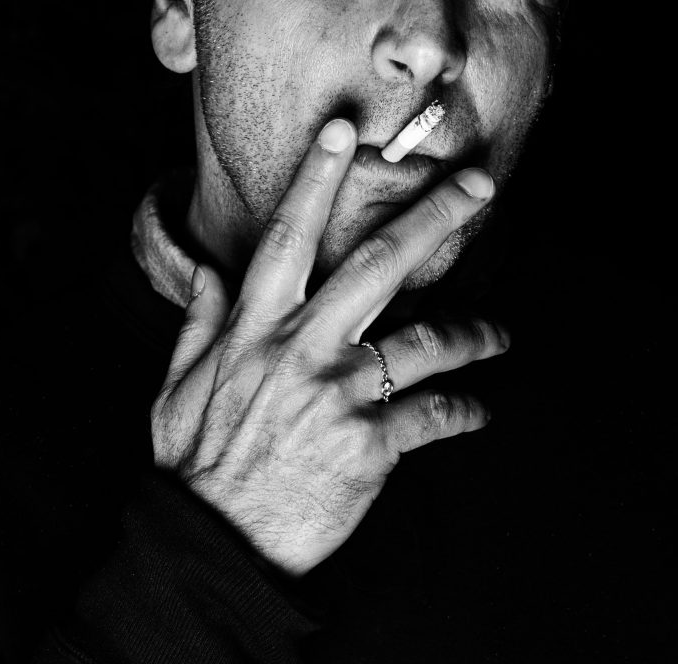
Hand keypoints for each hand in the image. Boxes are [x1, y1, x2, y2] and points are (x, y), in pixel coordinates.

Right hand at [151, 119, 507, 575]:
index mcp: (256, 327)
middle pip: (379, 264)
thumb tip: (208, 271)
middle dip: (435, 216)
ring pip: (427, 340)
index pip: (288, 235)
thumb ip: (200, 321)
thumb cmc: (195, 463)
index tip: (346, 131)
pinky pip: (435, 416)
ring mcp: (341, 394)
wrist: (214, 546)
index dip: (316, 178)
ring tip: (500, 334)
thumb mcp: (177, 386)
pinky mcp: (372, 446)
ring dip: (474, 332)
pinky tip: (479, 410)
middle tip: (481, 184)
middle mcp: (303, 348)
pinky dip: (464, 410)